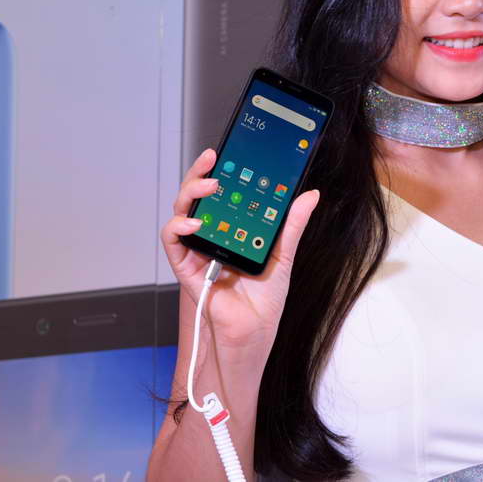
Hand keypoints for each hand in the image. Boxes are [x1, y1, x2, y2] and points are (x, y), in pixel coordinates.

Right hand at [160, 148, 319, 350]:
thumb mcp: (283, 254)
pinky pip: (173, 241)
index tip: (230, 151)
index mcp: (232, 227)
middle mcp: (211, 234)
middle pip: (198, 195)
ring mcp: (197, 248)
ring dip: (191, 192)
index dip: (222, 169)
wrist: (254, 331)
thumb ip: (292, 224)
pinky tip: (193, 223)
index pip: (223, 192)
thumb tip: (309, 195)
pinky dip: (178, 228)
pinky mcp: (186, 266)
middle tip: (213, 157)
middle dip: (201, 172)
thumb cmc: (264, 299)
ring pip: (182, 210)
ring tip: (209, 185)